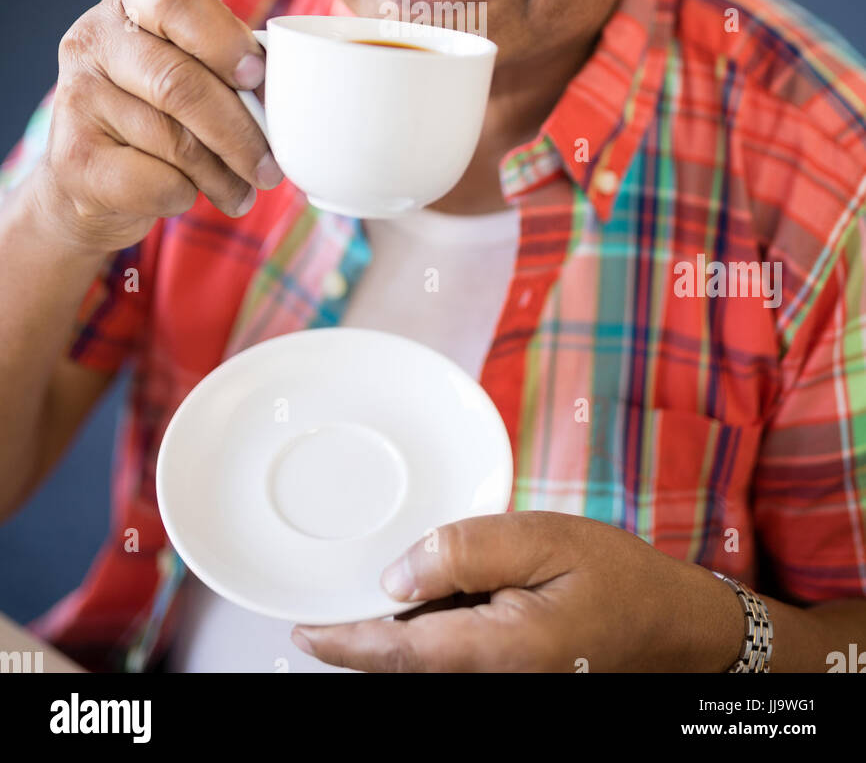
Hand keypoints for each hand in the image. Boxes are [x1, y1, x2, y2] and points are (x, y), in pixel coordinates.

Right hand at [31, 0, 283, 254]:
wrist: (89, 178)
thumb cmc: (159, 111)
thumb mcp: (188, 68)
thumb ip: (226, 63)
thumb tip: (286, 91)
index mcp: (129, 4)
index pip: (176, 0)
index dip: (224, 39)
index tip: (257, 77)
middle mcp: (92, 42)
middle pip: (178, 82)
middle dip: (239, 131)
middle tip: (271, 166)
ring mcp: (74, 98)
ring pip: (172, 140)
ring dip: (223, 173)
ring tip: (245, 189)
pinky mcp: (72, 159)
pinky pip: (154, 180)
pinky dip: (186, 194)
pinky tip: (192, 195)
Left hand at [291, 512, 744, 672]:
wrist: (676, 631)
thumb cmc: (619, 580)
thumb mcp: (546, 538)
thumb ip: (467, 549)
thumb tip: (397, 574)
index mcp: (498, 651)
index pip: (397, 654)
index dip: (342, 642)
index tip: (303, 628)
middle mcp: (493, 685)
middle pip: (404, 666)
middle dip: (362, 638)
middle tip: (332, 600)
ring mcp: (503, 690)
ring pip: (426, 668)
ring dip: (396, 638)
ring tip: (386, 593)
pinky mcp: (512, 683)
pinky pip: (453, 666)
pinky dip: (429, 640)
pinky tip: (436, 601)